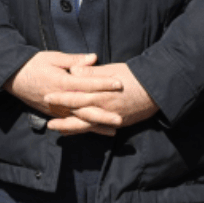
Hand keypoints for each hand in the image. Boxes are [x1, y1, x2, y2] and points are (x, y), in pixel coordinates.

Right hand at [3, 52, 123, 135]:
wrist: (13, 77)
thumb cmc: (34, 64)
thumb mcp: (54, 57)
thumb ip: (74, 60)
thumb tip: (94, 57)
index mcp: (62, 82)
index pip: (87, 84)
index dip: (104, 84)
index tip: (119, 84)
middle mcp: (60, 99)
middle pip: (85, 108)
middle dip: (103, 114)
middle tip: (120, 118)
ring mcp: (56, 109)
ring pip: (79, 119)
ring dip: (97, 125)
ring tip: (113, 130)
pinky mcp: (53, 114)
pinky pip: (71, 124)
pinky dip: (84, 128)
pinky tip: (96, 131)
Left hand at [44, 62, 159, 135]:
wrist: (156, 90)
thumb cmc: (133, 76)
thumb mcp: (111, 70)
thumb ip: (91, 73)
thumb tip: (73, 71)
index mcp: (100, 93)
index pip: (76, 95)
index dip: (61, 97)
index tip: (47, 97)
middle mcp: (103, 108)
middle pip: (78, 114)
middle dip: (62, 118)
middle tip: (47, 123)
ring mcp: (111, 118)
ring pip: (87, 126)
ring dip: (71, 128)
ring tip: (57, 130)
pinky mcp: (118, 123)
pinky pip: (99, 129)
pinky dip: (87, 131)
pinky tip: (79, 132)